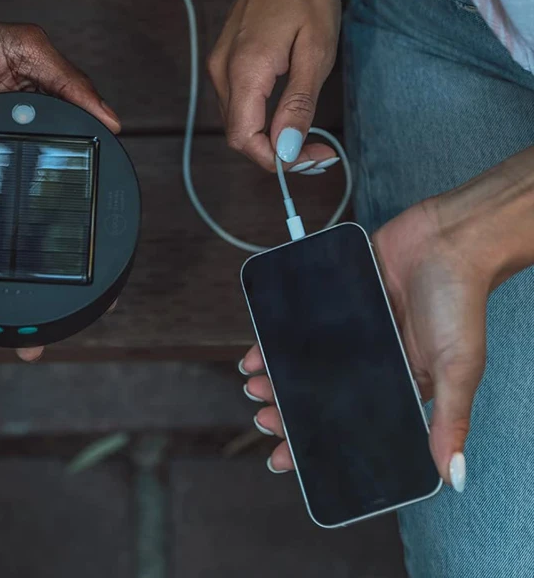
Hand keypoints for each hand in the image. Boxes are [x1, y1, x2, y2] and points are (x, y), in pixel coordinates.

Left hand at [0, 12, 121, 359]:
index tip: (92, 299)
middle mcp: (0, 177)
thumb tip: (113, 121)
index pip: (62, 208)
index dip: (78, 253)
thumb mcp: (22, 48)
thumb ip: (66, 77)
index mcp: (33, 151)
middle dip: (16, 297)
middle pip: (13, 247)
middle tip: (27, 340)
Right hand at [208, 0, 340, 170]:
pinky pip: (238, 103)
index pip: (245, 140)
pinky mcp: (225, 59)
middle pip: (240, 135)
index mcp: (245, 72)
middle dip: (278, 153)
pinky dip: (262, 119)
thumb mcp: (316, 51)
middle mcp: (223, 72)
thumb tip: (285, 149)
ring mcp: (220, 65)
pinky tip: (288, 113)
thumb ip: (297, 105)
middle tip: (318, 151)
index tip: (315, 157)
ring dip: (270, 138)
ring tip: (309, 137)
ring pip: (238, 122)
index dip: (278, 160)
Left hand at [241, 199, 488, 490]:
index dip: (321, 442)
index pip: (354, 423)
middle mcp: (373, 360)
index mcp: (402, 384)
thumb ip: (450, 419)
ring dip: (277, 375)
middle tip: (264, 419)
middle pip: (322, 394)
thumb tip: (453, 476)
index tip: (289, 459)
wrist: (446, 238)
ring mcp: (352, 329)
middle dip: (290, 411)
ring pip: (305, 361)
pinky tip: (257, 349)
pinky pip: (300, 323)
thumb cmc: (460, 301)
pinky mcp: (337, 299)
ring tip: (254, 385)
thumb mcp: (458, 367)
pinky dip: (277, 338)